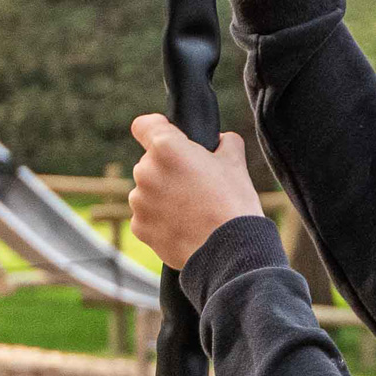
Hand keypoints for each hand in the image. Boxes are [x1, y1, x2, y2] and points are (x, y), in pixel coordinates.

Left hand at [126, 114, 263, 265]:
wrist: (230, 250)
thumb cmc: (233, 204)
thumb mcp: (235, 162)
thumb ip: (224, 142)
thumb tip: (221, 141)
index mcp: (166, 148)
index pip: (144, 124)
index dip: (157, 128)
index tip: (170, 138)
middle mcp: (146, 171)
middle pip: (150, 162)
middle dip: (168, 169)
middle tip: (194, 184)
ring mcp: (140, 201)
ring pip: (147, 190)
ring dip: (163, 195)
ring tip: (191, 210)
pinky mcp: (140, 227)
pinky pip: (147, 216)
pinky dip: (160, 219)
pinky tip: (183, 226)